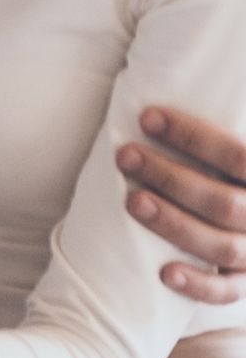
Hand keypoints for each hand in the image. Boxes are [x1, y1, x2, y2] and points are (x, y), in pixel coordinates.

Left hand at [118, 106, 245, 302]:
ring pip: (223, 245)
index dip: (193, 136)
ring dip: (175, 224)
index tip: (147, 117)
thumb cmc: (235, 176)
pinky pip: (229, 291)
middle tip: (125, 156)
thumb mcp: (234, 157)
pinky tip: (164, 273)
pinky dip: (199, 285)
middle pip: (225, 201)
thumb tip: (190, 66)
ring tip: (132, 201)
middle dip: (172, 177)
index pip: (239, 155)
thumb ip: (226, 124)